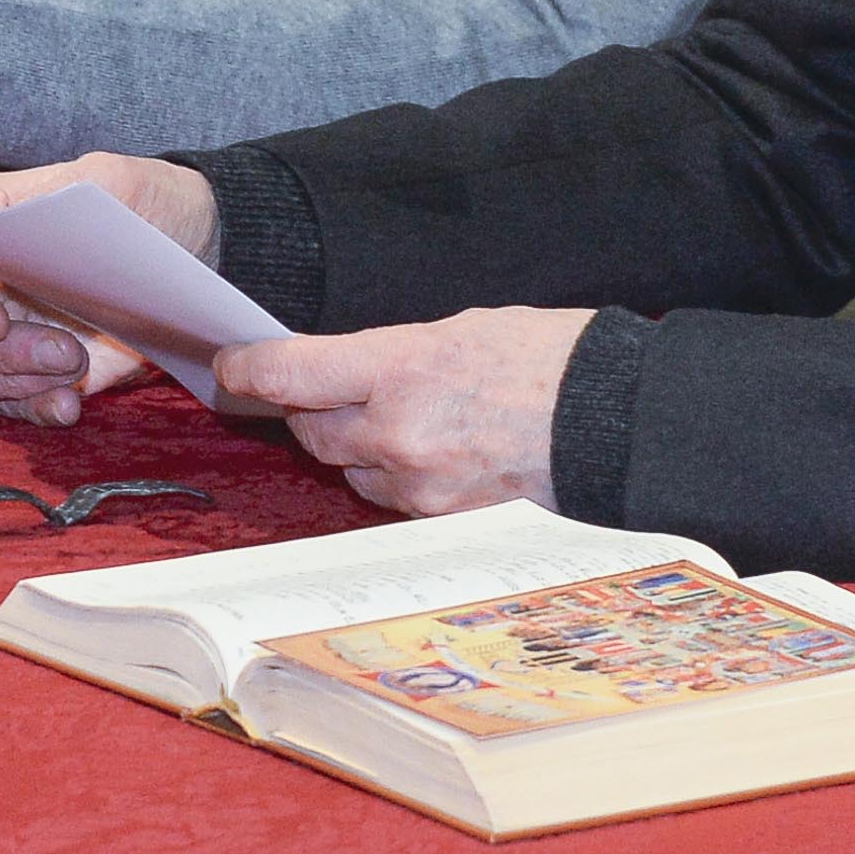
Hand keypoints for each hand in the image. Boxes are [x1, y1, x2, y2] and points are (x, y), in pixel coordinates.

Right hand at [0, 155, 222, 426]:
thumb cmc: (145, 202)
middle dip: (2, 353)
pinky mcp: (35, 369)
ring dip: (15, 383)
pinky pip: (10, 401)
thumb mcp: (115, 180)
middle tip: (66, 351)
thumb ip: (76, 193)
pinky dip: (33, 408)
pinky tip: (69, 404)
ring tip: (75, 368)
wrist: (190, 245)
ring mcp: (7, 330)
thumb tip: (39, 224)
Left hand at [215, 311, 593, 516]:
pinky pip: (398, 502)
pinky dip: (403, 479)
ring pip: (354, 472)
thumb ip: (397, 355)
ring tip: (405, 421)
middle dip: (311, 410)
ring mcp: (421, 487)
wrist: (620, 421)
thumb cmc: (554, 359)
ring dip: (360, 449)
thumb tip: (355, 372)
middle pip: (313, 431)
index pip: (292, 372)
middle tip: (323, 391)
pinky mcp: (445, 523)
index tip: (234, 365)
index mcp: (401, 368)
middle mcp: (399, 434)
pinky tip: (439, 455)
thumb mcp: (465, 329)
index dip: (251, 369)